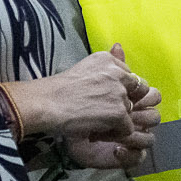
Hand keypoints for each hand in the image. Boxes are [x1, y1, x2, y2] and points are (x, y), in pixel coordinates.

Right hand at [4, 45, 159, 169]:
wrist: (45, 104)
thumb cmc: (58, 89)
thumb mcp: (84, 67)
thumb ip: (106, 62)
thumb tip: (119, 47)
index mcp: (108, 60)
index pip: (129, 76)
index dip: (118, 90)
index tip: (101, 97)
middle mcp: (118, 73)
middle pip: (135, 92)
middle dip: (124, 103)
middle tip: (102, 111)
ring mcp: (119, 93)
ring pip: (130, 111)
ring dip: (116, 119)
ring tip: (95, 121)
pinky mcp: (119, 112)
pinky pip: (127, 127)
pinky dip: (114, 133)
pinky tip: (96, 130)